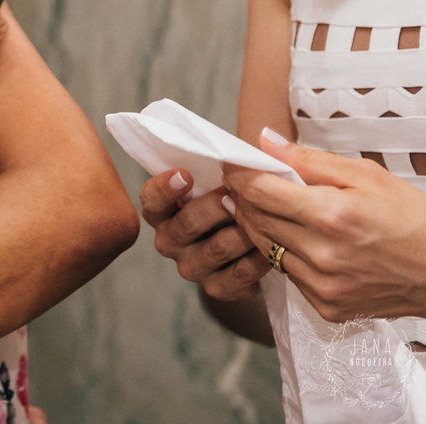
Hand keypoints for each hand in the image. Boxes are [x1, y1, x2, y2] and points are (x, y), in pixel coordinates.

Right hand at [139, 168, 268, 300]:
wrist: (262, 239)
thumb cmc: (241, 199)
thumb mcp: (232, 177)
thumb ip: (235, 160)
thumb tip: (266, 138)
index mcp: (164, 211)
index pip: (151, 200)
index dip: (164, 188)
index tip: (186, 174)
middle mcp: (170, 240)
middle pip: (187, 224)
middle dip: (217, 206)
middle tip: (240, 194)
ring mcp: (192, 266)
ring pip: (217, 247)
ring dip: (245, 230)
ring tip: (268, 217)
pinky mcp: (217, 288)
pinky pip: (239, 274)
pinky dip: (258, 258)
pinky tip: (274, 245)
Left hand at [224, 129, 425, 321]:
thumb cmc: (411, 218)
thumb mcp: (366, 175)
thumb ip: (309, 160)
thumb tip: (265, 142)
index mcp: (330, 215)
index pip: (259, 191)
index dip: (239, 174)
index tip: (233, 165)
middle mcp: (321, 253)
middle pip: (255, 219)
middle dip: (243, 198)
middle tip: (243, 183)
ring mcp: (322, 285)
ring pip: (264, 248)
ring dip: (257, 225)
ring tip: (264, 207)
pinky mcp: (325, 305)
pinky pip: (285, 273)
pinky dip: (282, 252)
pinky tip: (293, 237)